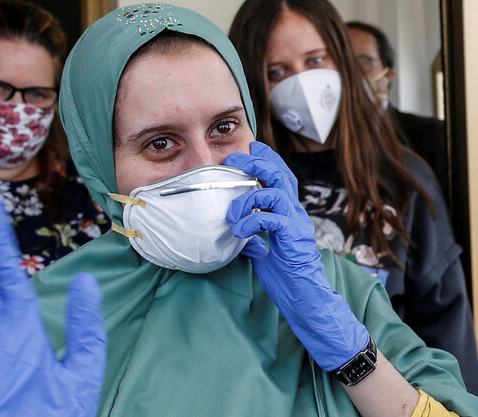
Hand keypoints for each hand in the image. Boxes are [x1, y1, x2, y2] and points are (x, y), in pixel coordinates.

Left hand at [224, 141, 368, 370]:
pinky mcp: (293, 237)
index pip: (280, 178)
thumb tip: (240, 235)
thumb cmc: (286, 278)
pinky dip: (252, 220)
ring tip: (231, 212)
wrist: (304, 299)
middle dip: (257, 162)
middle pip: (280, 175)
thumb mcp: (263, 255)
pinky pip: (272, 218)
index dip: (266, 160)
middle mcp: (294, 213)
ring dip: (248, 196)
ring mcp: (296, 223)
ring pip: (276, 191)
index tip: (250, 149)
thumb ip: (254, 241)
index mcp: (288, 214)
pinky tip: (239, 232)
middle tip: (235, 159)